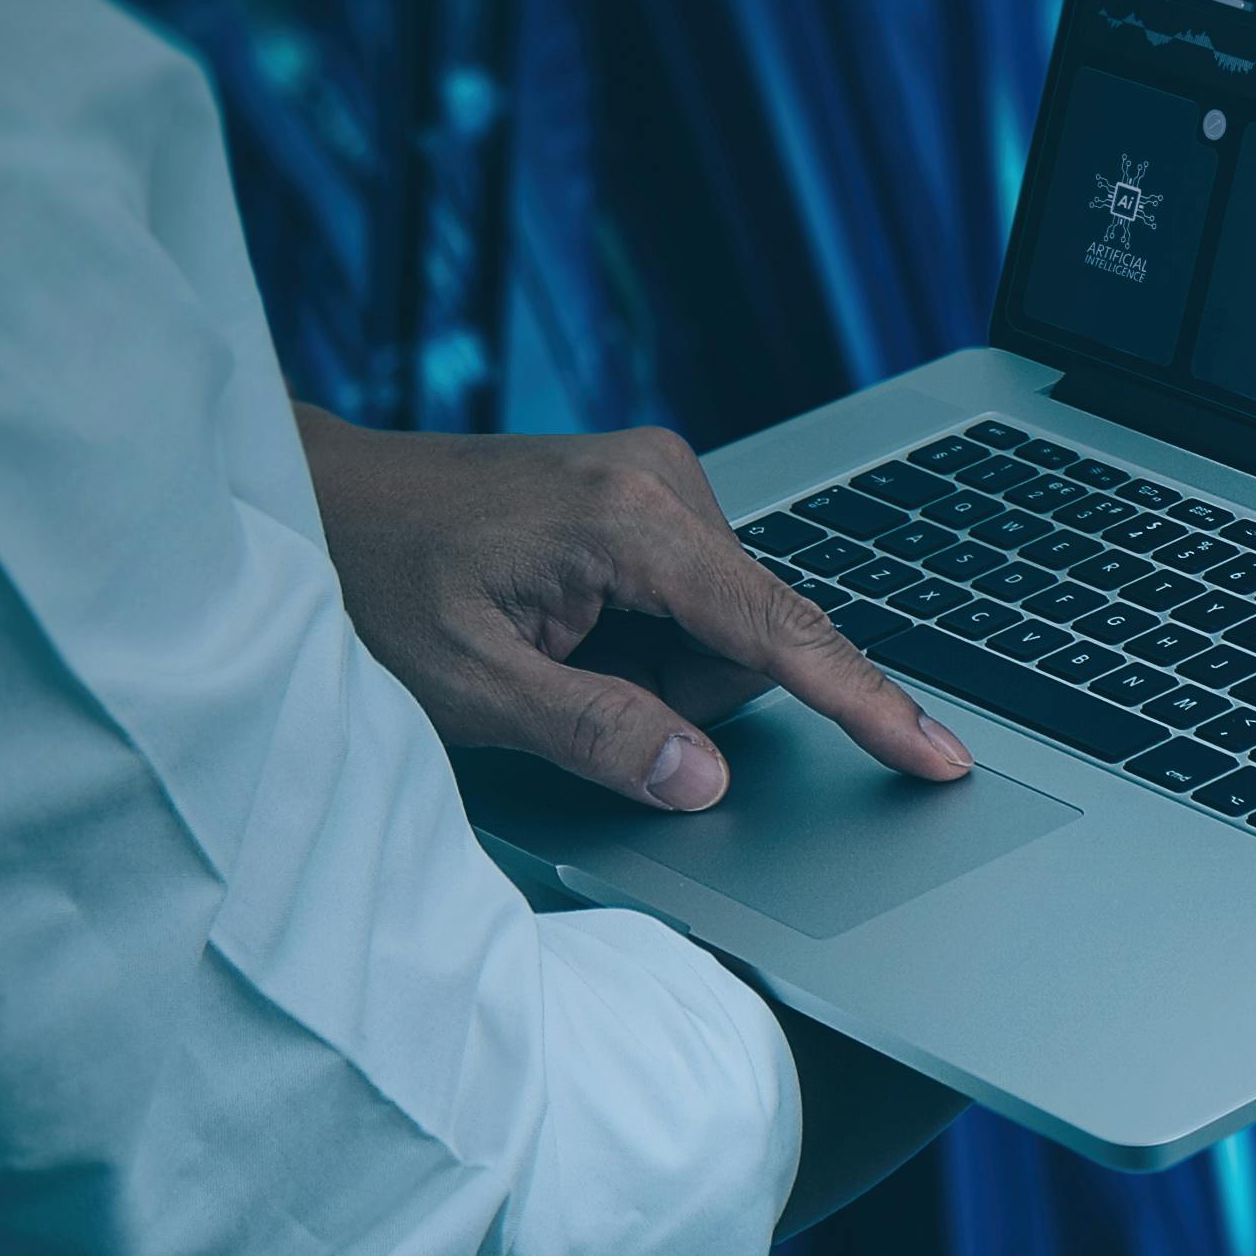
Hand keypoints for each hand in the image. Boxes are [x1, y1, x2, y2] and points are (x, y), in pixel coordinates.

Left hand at [296, 407, 970, 809]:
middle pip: (751, 638)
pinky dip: (643, 636)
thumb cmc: (375, 585)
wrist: (319, 502)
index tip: (936, 758)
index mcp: (632, 520)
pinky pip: (690, 597)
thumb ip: (598, 735)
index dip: (864, 706)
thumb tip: (706, 780)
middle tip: (559, 685)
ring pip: (722, 625)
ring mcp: (656, 476)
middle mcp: (663, 478)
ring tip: (545, 648)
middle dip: (681, 694)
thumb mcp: (471, 690)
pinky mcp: (643, 490)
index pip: (780, 632)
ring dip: (656, 667)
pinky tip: (562, 625)